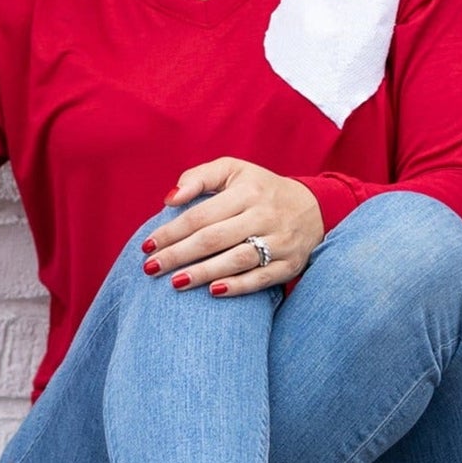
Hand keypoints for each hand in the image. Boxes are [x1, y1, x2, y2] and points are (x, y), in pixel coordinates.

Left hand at [141, 158, 324, 295]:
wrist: (314, 208)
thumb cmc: (260, 189)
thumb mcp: (234, 170)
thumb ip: (199, 177)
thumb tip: (170, 199)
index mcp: (248, 191)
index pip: (201, 214)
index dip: (172, 231)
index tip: (147, 245)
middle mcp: (265, 215)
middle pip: (214, 238)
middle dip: (178, 255)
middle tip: (150, 269)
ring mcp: (280, 241)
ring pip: (237, 260)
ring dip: (203, 273)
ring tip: (175, 284)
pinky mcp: (290, 264)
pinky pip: (262, 279)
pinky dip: (237, 286)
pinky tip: (212, 292)